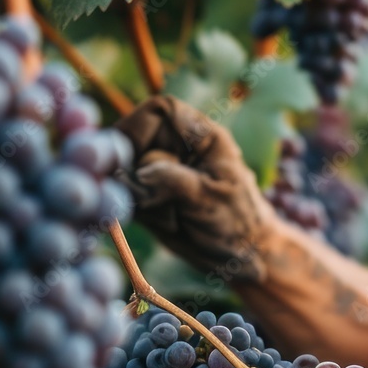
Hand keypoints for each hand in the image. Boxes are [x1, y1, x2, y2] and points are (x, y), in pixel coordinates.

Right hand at [115, 95, 279, 281]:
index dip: (137, 129)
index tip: (128, 157)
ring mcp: (159, 172)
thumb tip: (136, 175)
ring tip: (176, 218)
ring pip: (123, 176)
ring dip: (141, 200)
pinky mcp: (148, 196)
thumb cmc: (239, 222)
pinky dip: (141, 215)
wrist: (244, 256)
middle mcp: (175, 148)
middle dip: (139, 177)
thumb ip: (173, 182)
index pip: (159, 110)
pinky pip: (125, 199)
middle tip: (166, 205)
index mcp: (200, 135)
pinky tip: (169, 225)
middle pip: (131, 145)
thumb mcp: (210, 200)